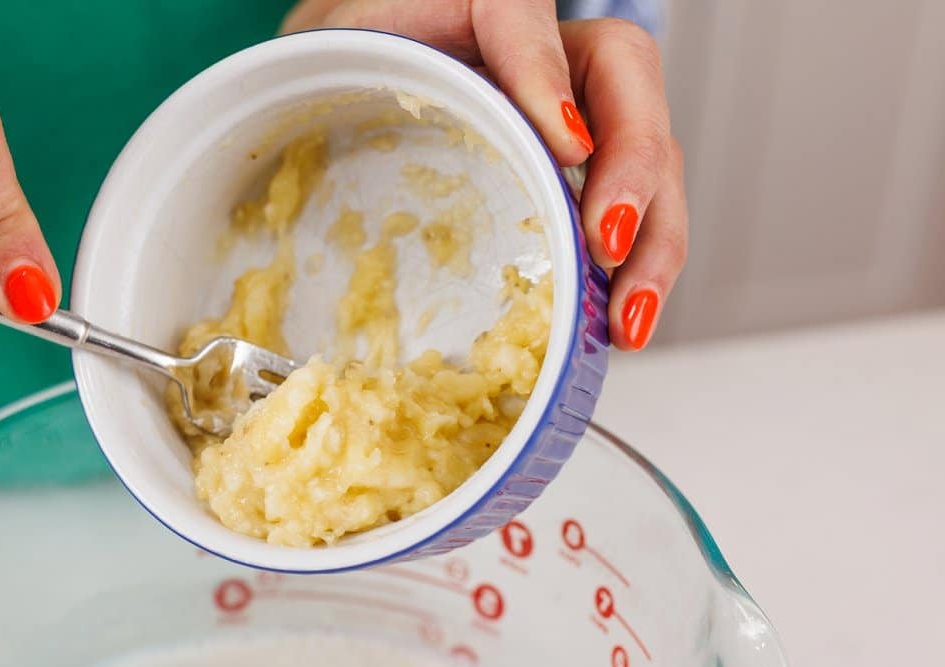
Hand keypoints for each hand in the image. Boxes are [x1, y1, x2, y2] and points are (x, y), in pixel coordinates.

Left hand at [282, 1, 686, 349]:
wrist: (352, 90)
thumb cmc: (343, 69)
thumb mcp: (333, 53)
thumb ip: (349, 56)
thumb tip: (331, 94)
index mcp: (484, 9)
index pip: (523, 12)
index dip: (546, 74)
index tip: (563, 144)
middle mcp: (552, 52)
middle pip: (628, 84)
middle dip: (633, 172)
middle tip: (606, 245)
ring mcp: (579, 112)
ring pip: (652, 154)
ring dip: (653, 241)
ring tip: (627, 317)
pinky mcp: (583, 172)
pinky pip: (633, 208)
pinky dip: (636, 267)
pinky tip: (619, 319)